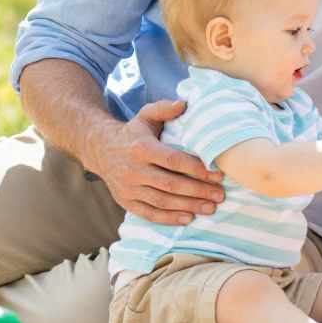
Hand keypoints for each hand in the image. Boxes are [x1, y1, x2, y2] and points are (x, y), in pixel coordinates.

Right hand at [87, 100, 224, 224]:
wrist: (101, 149)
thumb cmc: (133, 133)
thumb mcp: (145, 116)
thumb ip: (164, 109)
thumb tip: (184, 103)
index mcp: (141, 148)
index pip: (174, 161)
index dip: (197, 169)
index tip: (219, 174)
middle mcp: (133, 170)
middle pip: (171, 184)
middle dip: (198, 191)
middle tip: (220, 195)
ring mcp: (128, 188)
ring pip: (162, 201)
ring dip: (188, 206)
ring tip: (210, 207)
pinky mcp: (125, 201)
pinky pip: (149, 214)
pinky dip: (169, 218)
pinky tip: (188, 218)